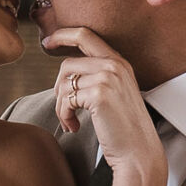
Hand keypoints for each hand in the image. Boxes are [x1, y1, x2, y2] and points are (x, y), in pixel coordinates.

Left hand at [43, 26, 163, 182]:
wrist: (138, 151)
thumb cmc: (124, 128)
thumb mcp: (115, 93)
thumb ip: (97, 76)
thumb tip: (66, 73)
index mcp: (119, 62)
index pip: (85, 35)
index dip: (62, 35)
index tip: (47, 42)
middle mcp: (114, 65)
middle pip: (67, 64)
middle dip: (58, 88)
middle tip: (62, 108)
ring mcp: (107, 78)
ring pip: (64, 84)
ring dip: (60, 106)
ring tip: (69, 122)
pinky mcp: (99, 95)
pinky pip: (66, 100)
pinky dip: (64, 115)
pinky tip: (73, 127)